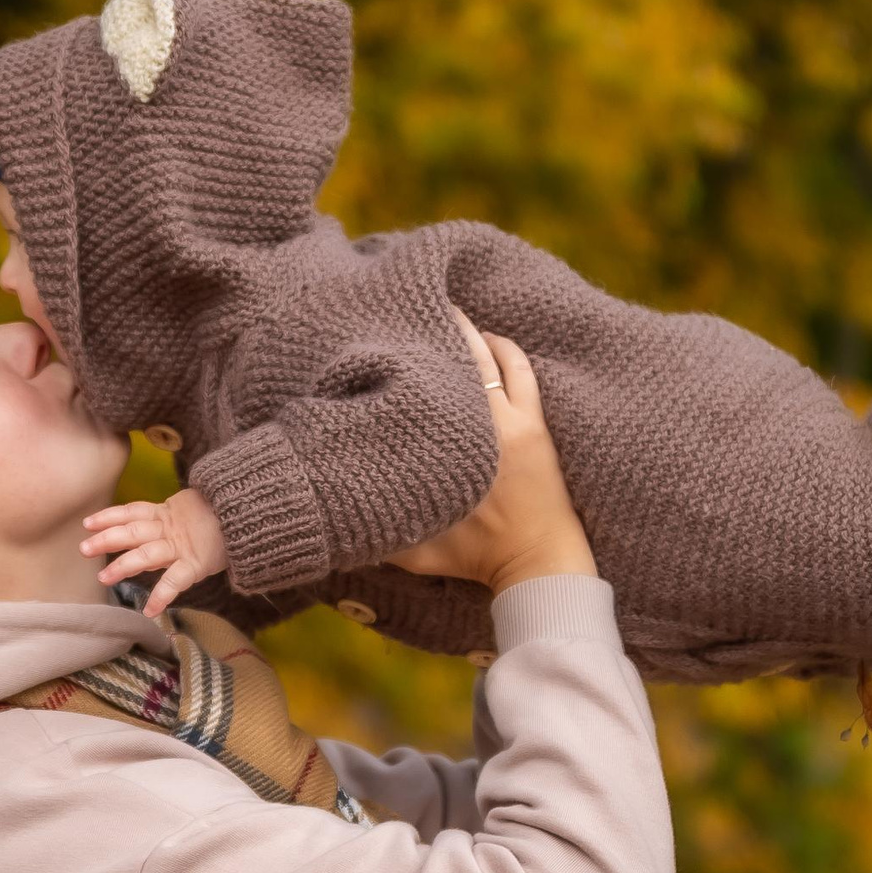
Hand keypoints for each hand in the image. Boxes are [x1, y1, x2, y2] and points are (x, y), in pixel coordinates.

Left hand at [81, 487, 230, 617]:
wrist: (252, 516)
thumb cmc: (224, 516)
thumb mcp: (193, 511)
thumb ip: (170, 520)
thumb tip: (146, 530)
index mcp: (168, 513)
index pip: (133, 512)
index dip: (109, 516)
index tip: (88, 523)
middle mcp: (170, 529)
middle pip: (132, 531)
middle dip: (107, 539)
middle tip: (84, 549)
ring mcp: (182, 546)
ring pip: (146, 553)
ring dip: (123, 565)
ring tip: (104, 578)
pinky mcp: (197, 563)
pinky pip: (175, 581)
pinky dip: (162, 596)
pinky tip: (150, 611)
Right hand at [385, 306, 595, 595]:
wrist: (538, 563)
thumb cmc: (476, 558)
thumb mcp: (415, 550)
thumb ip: (375, 532)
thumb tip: (333, 516)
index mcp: (451, 449)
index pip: (421, 389)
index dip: (403, 359)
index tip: (382, 340)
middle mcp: (483, 425)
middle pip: (457, 358)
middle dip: (436, 330)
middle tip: (414, 308)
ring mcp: (515, 420)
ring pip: (491, 357)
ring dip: (471, 334)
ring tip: (450, 316)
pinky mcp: (536, 423)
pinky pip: (521, 370)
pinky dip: (505, 349)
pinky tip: (490, 339)